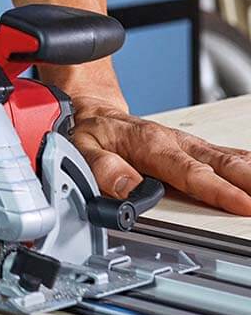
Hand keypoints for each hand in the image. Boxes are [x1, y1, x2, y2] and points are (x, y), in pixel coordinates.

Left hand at [69, 92, 250, 216]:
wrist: (93, 111)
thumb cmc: (91, 130)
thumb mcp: (81, 148)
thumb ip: (101, 167)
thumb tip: (126, 186)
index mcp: (150, 144)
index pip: (189, 171)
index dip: (217, 189)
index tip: (242, 203)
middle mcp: (174, 141)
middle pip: (219, 163)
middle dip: (248, 181)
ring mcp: (186, 143)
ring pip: (227, 157)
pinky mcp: (191, 147)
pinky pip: (224, 154)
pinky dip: (246, 164)